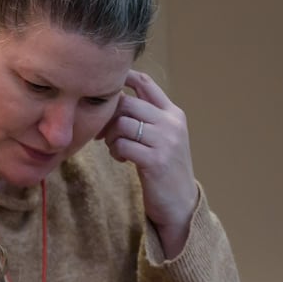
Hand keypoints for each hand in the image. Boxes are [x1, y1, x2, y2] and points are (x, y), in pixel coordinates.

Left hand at [99, 70, 197, 257]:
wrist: (180, 203)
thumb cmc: (165, 169)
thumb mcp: (162, 138)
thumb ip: (147, 119)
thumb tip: (116, 101)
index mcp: (173, 113)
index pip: (147, 84)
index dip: (124, 78)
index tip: (106, 87)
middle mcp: (171, 123)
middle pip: (127, 103)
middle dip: (108, 117)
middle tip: (102, 134)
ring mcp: (165, 141)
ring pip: (122, 124)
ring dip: (110, 137)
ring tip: (115, 148)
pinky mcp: (155, 160)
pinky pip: (122, 145)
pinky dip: (115, 151)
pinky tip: (121, 159)